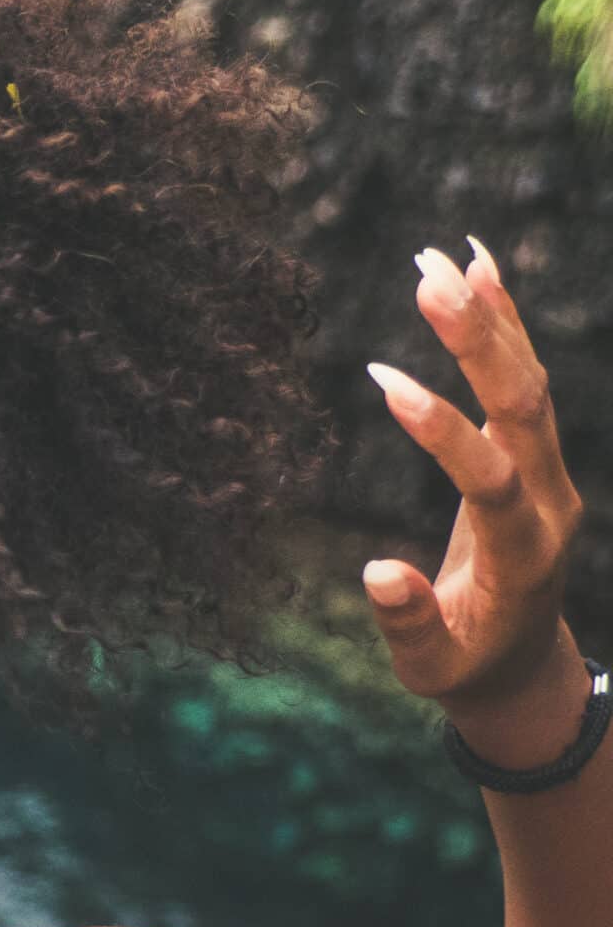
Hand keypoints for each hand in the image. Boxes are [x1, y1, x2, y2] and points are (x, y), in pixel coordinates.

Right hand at [364, 238, 587, 756]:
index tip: (384, 381)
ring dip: (489, 319)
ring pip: (529, 384)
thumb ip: (408, 623)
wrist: (522, 665)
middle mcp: (552, 503)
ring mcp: (551, 474)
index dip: (443, 432)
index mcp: (524, 556)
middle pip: (526, 409)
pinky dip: (502, 326)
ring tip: (443, 258)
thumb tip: (374, 572)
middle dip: (480, 343)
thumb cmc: (463, 668)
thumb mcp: (429, 668)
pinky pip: (521, 382)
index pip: (492, 479)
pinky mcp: (536, 456)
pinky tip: (477, 270)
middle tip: (431, 281)